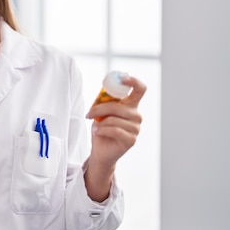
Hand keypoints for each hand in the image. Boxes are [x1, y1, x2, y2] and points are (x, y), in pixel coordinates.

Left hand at [84, 75, 146, 200]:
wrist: (100, 151)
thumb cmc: (101, 129)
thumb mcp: (101, 112)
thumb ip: (105, 101)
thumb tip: (103, 90)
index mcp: (131, 106)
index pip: (140, 89)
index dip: (133, 81)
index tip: (122, 78)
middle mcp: (136, 116)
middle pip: (119, 107)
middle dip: (100, 109)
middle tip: (89, 113)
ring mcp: (136, 129)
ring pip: (115, 119)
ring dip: (101, 122)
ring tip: (97, 126)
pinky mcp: (131, 140)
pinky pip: (115, 130)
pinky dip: (102, 130)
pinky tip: (98, 132)